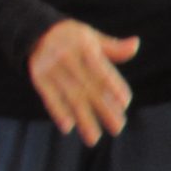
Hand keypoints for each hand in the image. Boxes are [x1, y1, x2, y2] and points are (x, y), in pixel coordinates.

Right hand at [28, 20, 138, 144]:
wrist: (35, 31)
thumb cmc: (73, 37)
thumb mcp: (92, 36)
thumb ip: (113, 47)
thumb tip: (136, 44)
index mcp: (84, 47)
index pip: (101, 69)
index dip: (114, 85)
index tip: (125, 103)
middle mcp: (66, 57)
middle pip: (88, 87)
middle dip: (104, 109)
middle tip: (118, 128)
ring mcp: (51, 69)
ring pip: (70, 97)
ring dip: (83, 119)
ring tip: (94, 139)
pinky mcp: (38, 78)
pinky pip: (49, 97)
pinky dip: (58, 112)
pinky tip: (68, 127)